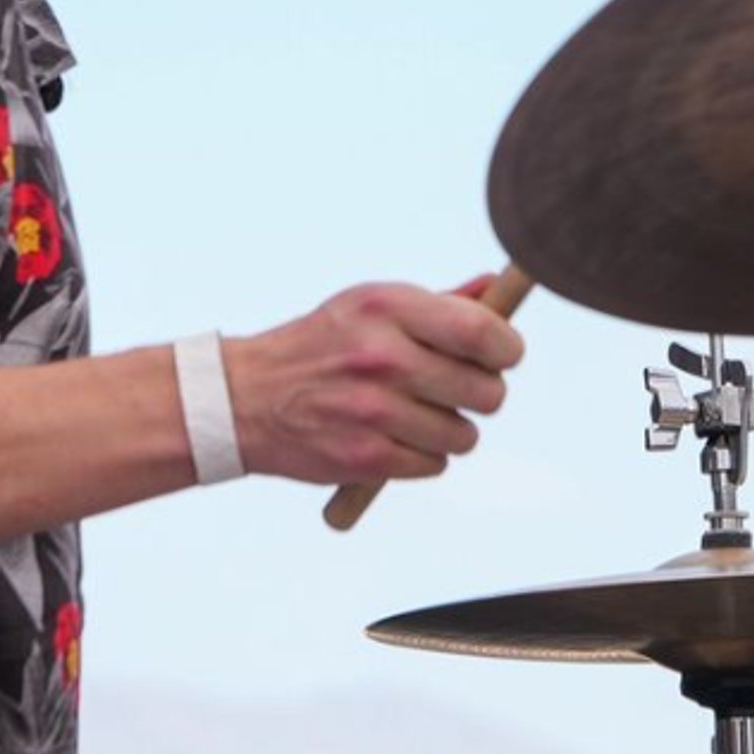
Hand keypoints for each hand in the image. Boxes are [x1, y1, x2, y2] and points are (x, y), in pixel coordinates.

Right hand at [224, 280, 523, 484]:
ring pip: (464, 435)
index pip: (481, 332)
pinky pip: (434, 465)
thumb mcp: (370, 306)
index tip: (501, 355)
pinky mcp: (365, 457)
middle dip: (481, 394)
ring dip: (449, 430)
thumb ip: (438, 303)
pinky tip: (392, 436)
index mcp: (386, 307)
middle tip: (454, 388)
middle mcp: (381, 356)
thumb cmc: (321, 346)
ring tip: (415, 414)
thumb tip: (495, 288)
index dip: (507, 348)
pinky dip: (421, 456)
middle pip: (486, 391)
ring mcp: (373, 410)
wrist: (246, 398)